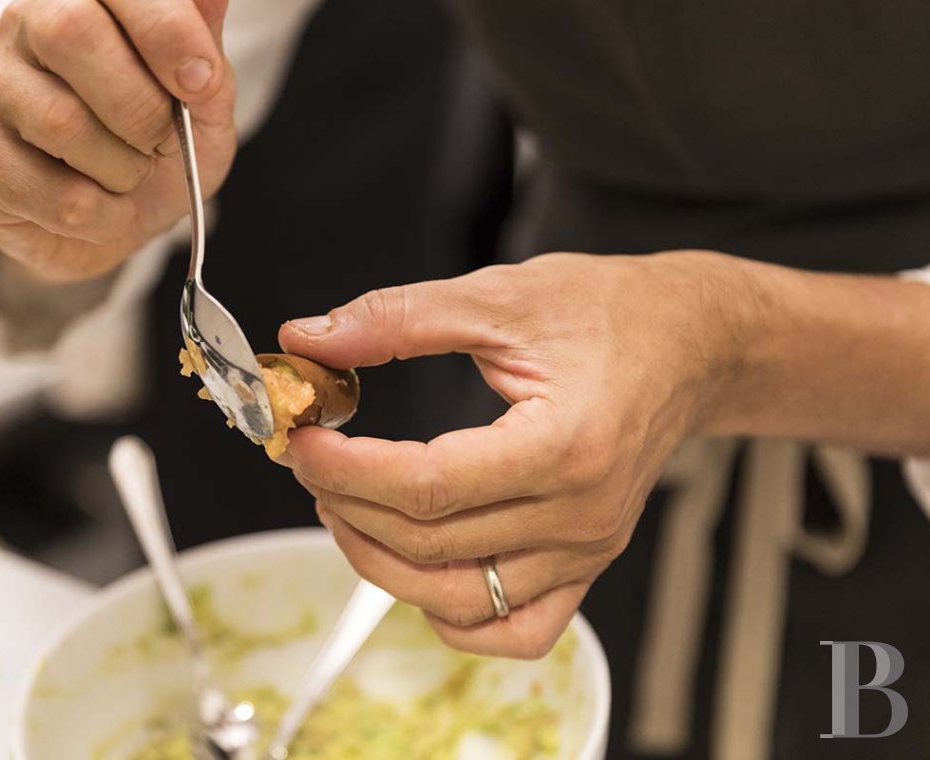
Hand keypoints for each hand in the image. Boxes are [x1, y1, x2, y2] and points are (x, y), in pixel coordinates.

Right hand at [0, 0, 235, 281]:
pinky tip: (102, 209)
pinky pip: (57, 194)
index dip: (167, 30)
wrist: (118, 221)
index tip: (202, 81)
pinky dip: (103, 216)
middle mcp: (24, 26)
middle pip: (70, 33)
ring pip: (62, 121)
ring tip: (131, 176)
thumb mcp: (205, 98)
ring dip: (125, 168)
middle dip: (143, 104)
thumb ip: (205, 45)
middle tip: (164, 140)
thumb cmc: (158, 145)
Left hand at [276, 251, 744, 657]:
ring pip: (461, 600)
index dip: (346, 471)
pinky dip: (456, 616)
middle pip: (432, 546)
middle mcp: (581, 514)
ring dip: (383, 566)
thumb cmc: (608, 312)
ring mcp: (586, 549)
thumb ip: (399, 319)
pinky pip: (516, 630)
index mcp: (564, 445)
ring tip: (343, 508)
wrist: (688, 343)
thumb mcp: (498, 297)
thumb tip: (311, 339)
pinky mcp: (586, 563)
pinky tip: (420, 570)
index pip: (427, 487)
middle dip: (348, 506)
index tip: (301, 442)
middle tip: (310, 461)